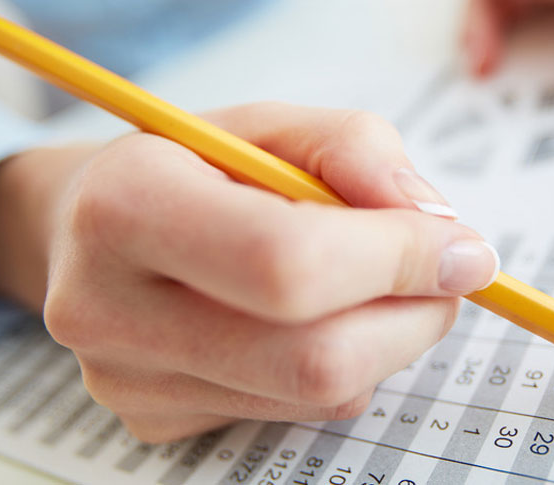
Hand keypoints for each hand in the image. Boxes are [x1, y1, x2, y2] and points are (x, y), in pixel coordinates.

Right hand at [0, 102, 499, 441]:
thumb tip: (440, 231)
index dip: (394, 260)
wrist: (94, 223)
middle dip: (411, 317)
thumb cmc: (193, 166)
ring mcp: (127, 382)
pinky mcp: (154, 422)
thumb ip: (359, 151)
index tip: (460, 247)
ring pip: (320, 395)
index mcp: (127, 206)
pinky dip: (334, 366)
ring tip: (362, 284)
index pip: (287, 263)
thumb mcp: (270, 123)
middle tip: (439, 276)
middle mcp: (108, 308)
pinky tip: (301, 320)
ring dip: (382, 340)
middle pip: (315, 359)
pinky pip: (295, 413)